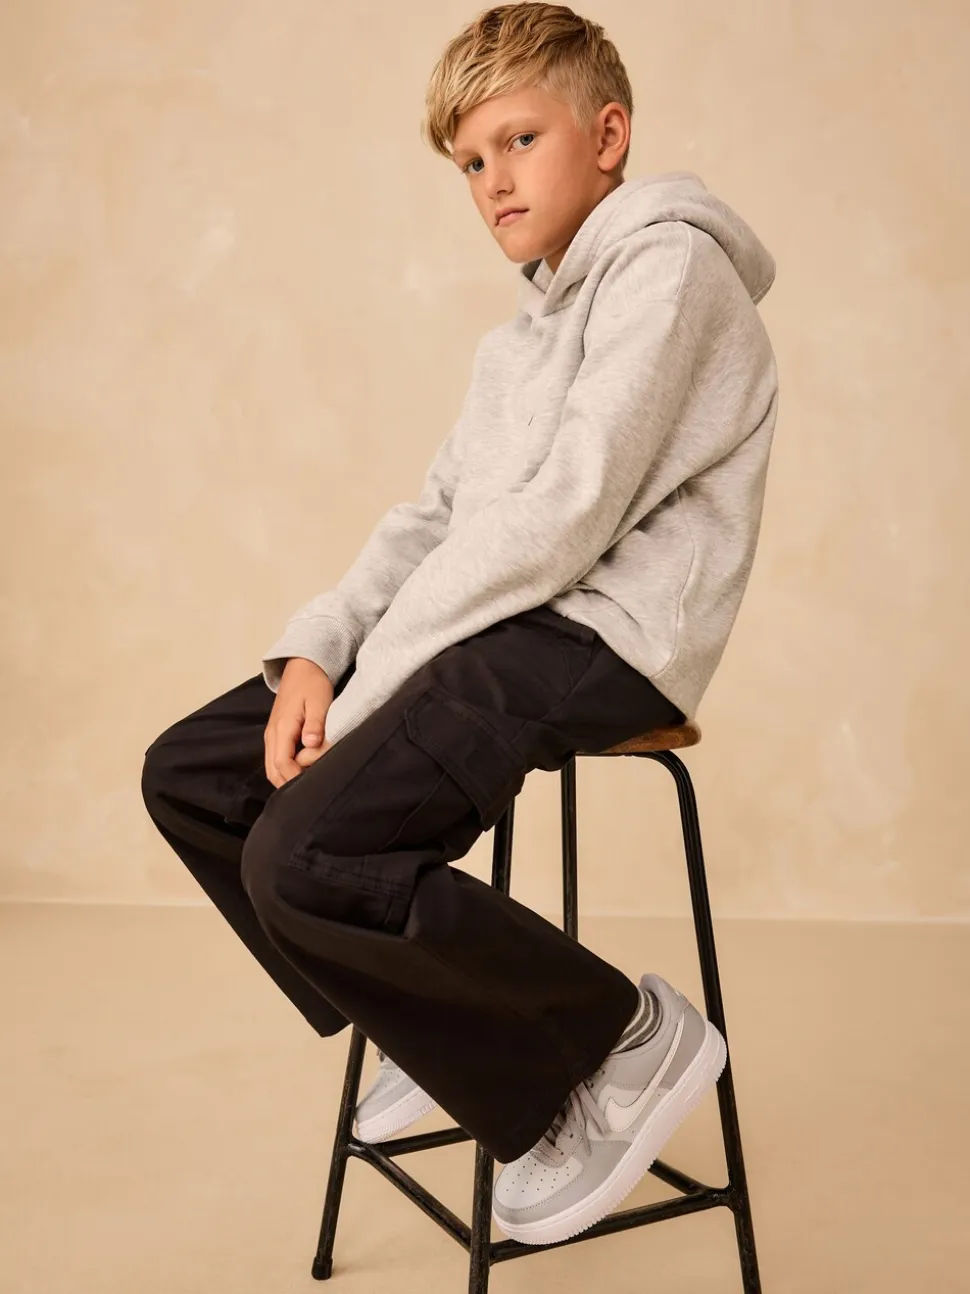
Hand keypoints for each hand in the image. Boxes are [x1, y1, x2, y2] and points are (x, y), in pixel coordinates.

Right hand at [264, 657, 334, 787]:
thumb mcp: (319, 701)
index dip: (294, 779)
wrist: (302, 667)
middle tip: (309, 792)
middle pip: (273, 771)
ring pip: (272, 767)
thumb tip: (310, 743)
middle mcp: (272, 734)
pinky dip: (284, 770)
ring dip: (285, 778)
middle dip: (288, 784)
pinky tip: (301, 772)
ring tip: (306, 784)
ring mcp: (272, 734)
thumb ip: (315, 724)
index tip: (311, 786)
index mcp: (282, 727)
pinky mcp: (276, 734)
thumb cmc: (313, 683)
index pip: (282, 763)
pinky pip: (275, 758)